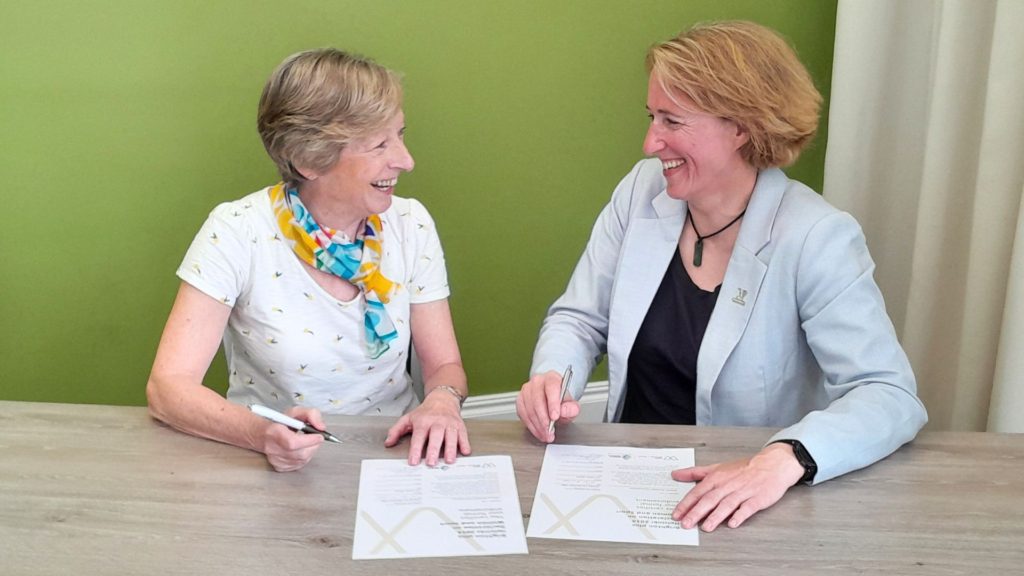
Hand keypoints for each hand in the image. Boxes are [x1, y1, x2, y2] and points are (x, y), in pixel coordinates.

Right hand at [259, 407, 324, 471]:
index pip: (293, 442)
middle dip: (313, 446)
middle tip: (316, 438)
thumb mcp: (296, 412)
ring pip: (301, 461)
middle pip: (300, 454)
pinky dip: (304, 458)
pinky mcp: (279, 467)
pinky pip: (298, 465)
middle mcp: (272, 448)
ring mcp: (275, 460)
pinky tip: (301, 450)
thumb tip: (321, 427)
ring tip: (308, 443)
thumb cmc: (280, 423)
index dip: (309, 440)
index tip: (319, 436)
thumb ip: (311, 414)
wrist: (263, 434)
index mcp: (274, 431)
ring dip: (310, 451)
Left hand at [384, 387, 470, 465]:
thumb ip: (396, 430)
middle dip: (433, 450)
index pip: (418, 436)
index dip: (415, 450)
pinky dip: (464, 443)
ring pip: (450, 436)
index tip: (413, 461)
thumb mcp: (408, 418)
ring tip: (449, 460)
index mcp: (423, 421)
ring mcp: (449, 424)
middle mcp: (437, 422)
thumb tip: (388, 443)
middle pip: (435, 436)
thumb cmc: (425, 412)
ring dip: (450, 448)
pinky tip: (465, 451)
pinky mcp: (459, 426)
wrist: (442, 399)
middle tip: (431, 463)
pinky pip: (463, 435)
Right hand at [516, 371, 579, 442]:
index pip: (551, 387)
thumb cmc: (561, 400)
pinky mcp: (520, 400)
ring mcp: (526, 390)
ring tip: (546, 435)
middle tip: (550, 431)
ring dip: (537, 425)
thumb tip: (564, 411)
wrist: (552, 399)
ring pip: (529, 409)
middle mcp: (537, 382)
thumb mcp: (571, 404)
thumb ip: (571, 408)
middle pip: (537, 399)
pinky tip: (538, 432)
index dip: (553, 403)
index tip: (555, 417)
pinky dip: (531, 425)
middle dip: (544, 419)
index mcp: (552, 378)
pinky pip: (523, 414)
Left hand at [670, 442, 804, 530]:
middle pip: (709, 499)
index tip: (676, 514)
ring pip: (727, 504)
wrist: (772, 465)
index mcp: (717, 477)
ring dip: (716, 516)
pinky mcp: (757, 499)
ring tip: (706, 527)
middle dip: (696, 512)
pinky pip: (747, 508)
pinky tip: (733, 524)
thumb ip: (695, 472)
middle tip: (686, 524)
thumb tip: (675, 474)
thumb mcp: (717, 467)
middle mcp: (727, 485)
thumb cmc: (743, 468)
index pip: (697, 492)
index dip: (686, 504)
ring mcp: (743, 492)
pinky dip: (740, 515)